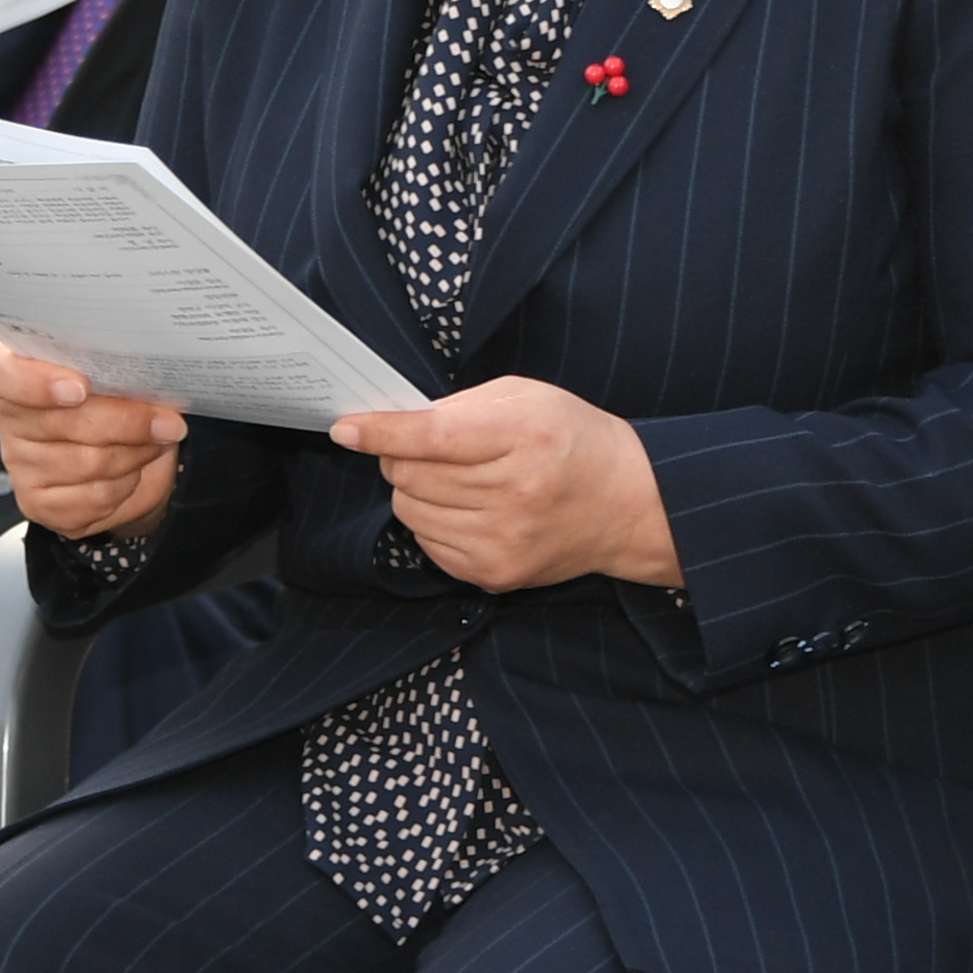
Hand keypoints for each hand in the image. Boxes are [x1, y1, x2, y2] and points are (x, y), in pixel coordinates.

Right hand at [0, 347, 183, 539]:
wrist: (131, 453)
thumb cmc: (118, 398)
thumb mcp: (118, 371)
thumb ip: (117, 365)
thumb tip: (149, 375)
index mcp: (15, 368)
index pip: (0, 373)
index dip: (36, 382)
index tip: (79, 388)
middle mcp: (8, 417)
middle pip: (59, 423)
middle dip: (126, 422)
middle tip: (167, 421)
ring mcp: (19, 464)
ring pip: (86, 463)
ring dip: (135, 454)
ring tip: (154, 443)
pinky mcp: (39, 504)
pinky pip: (93, 497)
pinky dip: (127, 484)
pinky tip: (133, 471)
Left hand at [332, 377, 679, 592]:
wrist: (626, 504)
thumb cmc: (571, 440)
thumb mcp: (526, 398)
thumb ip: (459, 406)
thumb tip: (392, 424)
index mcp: (523, 436)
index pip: (432, 436)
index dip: (382, 432)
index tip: (347, 429)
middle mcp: (514, 493)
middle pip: (410, 475)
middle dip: (402, 457)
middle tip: (429, 449)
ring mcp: (503, 541)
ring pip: (410, 511)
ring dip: (417, 491)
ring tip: (458, 480)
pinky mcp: (495, 574)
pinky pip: (426, 543)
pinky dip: (433, 521)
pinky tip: (469, 509)